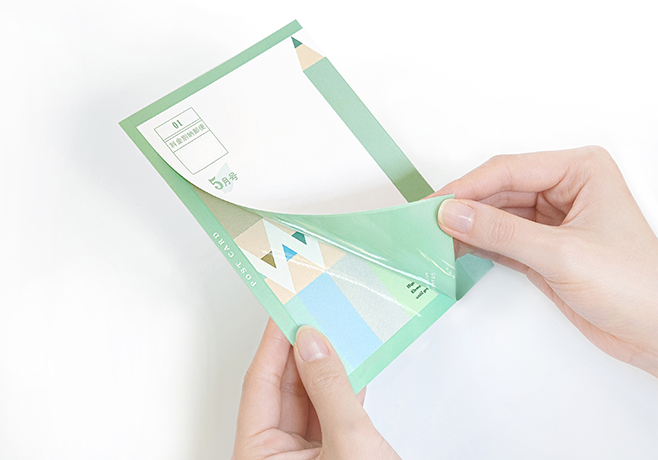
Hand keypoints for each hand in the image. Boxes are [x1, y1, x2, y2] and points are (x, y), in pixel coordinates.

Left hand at [232, 319, 400, 459]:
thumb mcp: (347, 445)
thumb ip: (330, 390)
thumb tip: (314, 345)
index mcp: (259, 459)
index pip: (260, 385)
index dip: (272, 343)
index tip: (283, 310)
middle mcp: (278, 457)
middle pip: (283, 387)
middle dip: (300, 348)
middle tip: (310, 310)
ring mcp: (307, 455)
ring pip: (310, 395)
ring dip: (324, 363)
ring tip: (332, 326)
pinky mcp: (334, 452)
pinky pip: (332, 408)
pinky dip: (343, 383)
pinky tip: (352, 358)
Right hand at [432, 146, 657, 376]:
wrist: (655, 333)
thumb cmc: (637, 287)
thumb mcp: (562, 254)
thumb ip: (503, 233)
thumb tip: (455, 215)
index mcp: (579, 171)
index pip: (509, 170)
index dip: (467, 188)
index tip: (435, 205)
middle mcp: (564, 188)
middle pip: (497, 190)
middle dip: (463, 207)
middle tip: (425, 221)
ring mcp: (550, 219)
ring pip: (495, 214)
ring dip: (466, 227)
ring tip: (433, 236)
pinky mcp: (541, 248)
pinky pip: (499, 238)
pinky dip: (477, 245)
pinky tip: (455, 248)